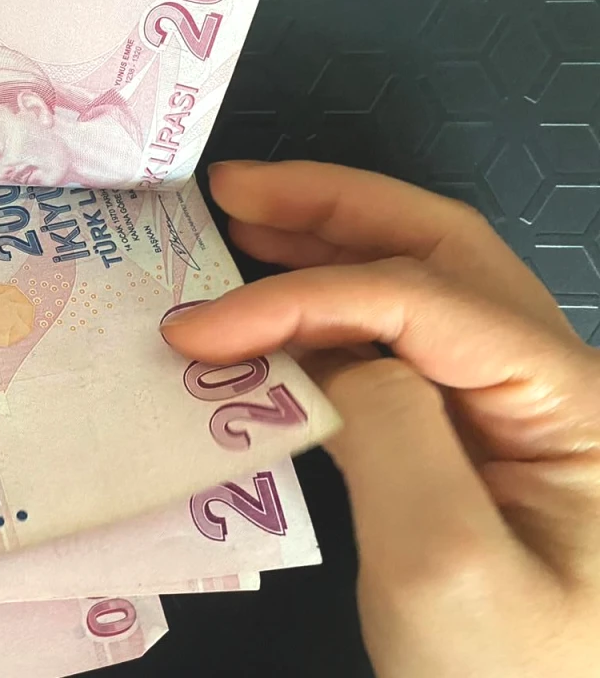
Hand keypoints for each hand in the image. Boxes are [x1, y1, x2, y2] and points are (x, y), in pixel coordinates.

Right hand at [161, 161, 599, 677]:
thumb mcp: (444, 566)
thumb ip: (391, 428)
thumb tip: (325, 349)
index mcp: (569, 400)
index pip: (422, 298)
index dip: (301, 294)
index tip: (196, 327)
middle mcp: (550, 383)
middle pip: (440, 252)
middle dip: (330, 209)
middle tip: (231, 192)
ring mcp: (513, 411)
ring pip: (421, 288)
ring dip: (328, 243)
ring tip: (242, 223)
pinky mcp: (470, 443)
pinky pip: (400, 349)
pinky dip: (328, 313)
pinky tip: (274, 313)